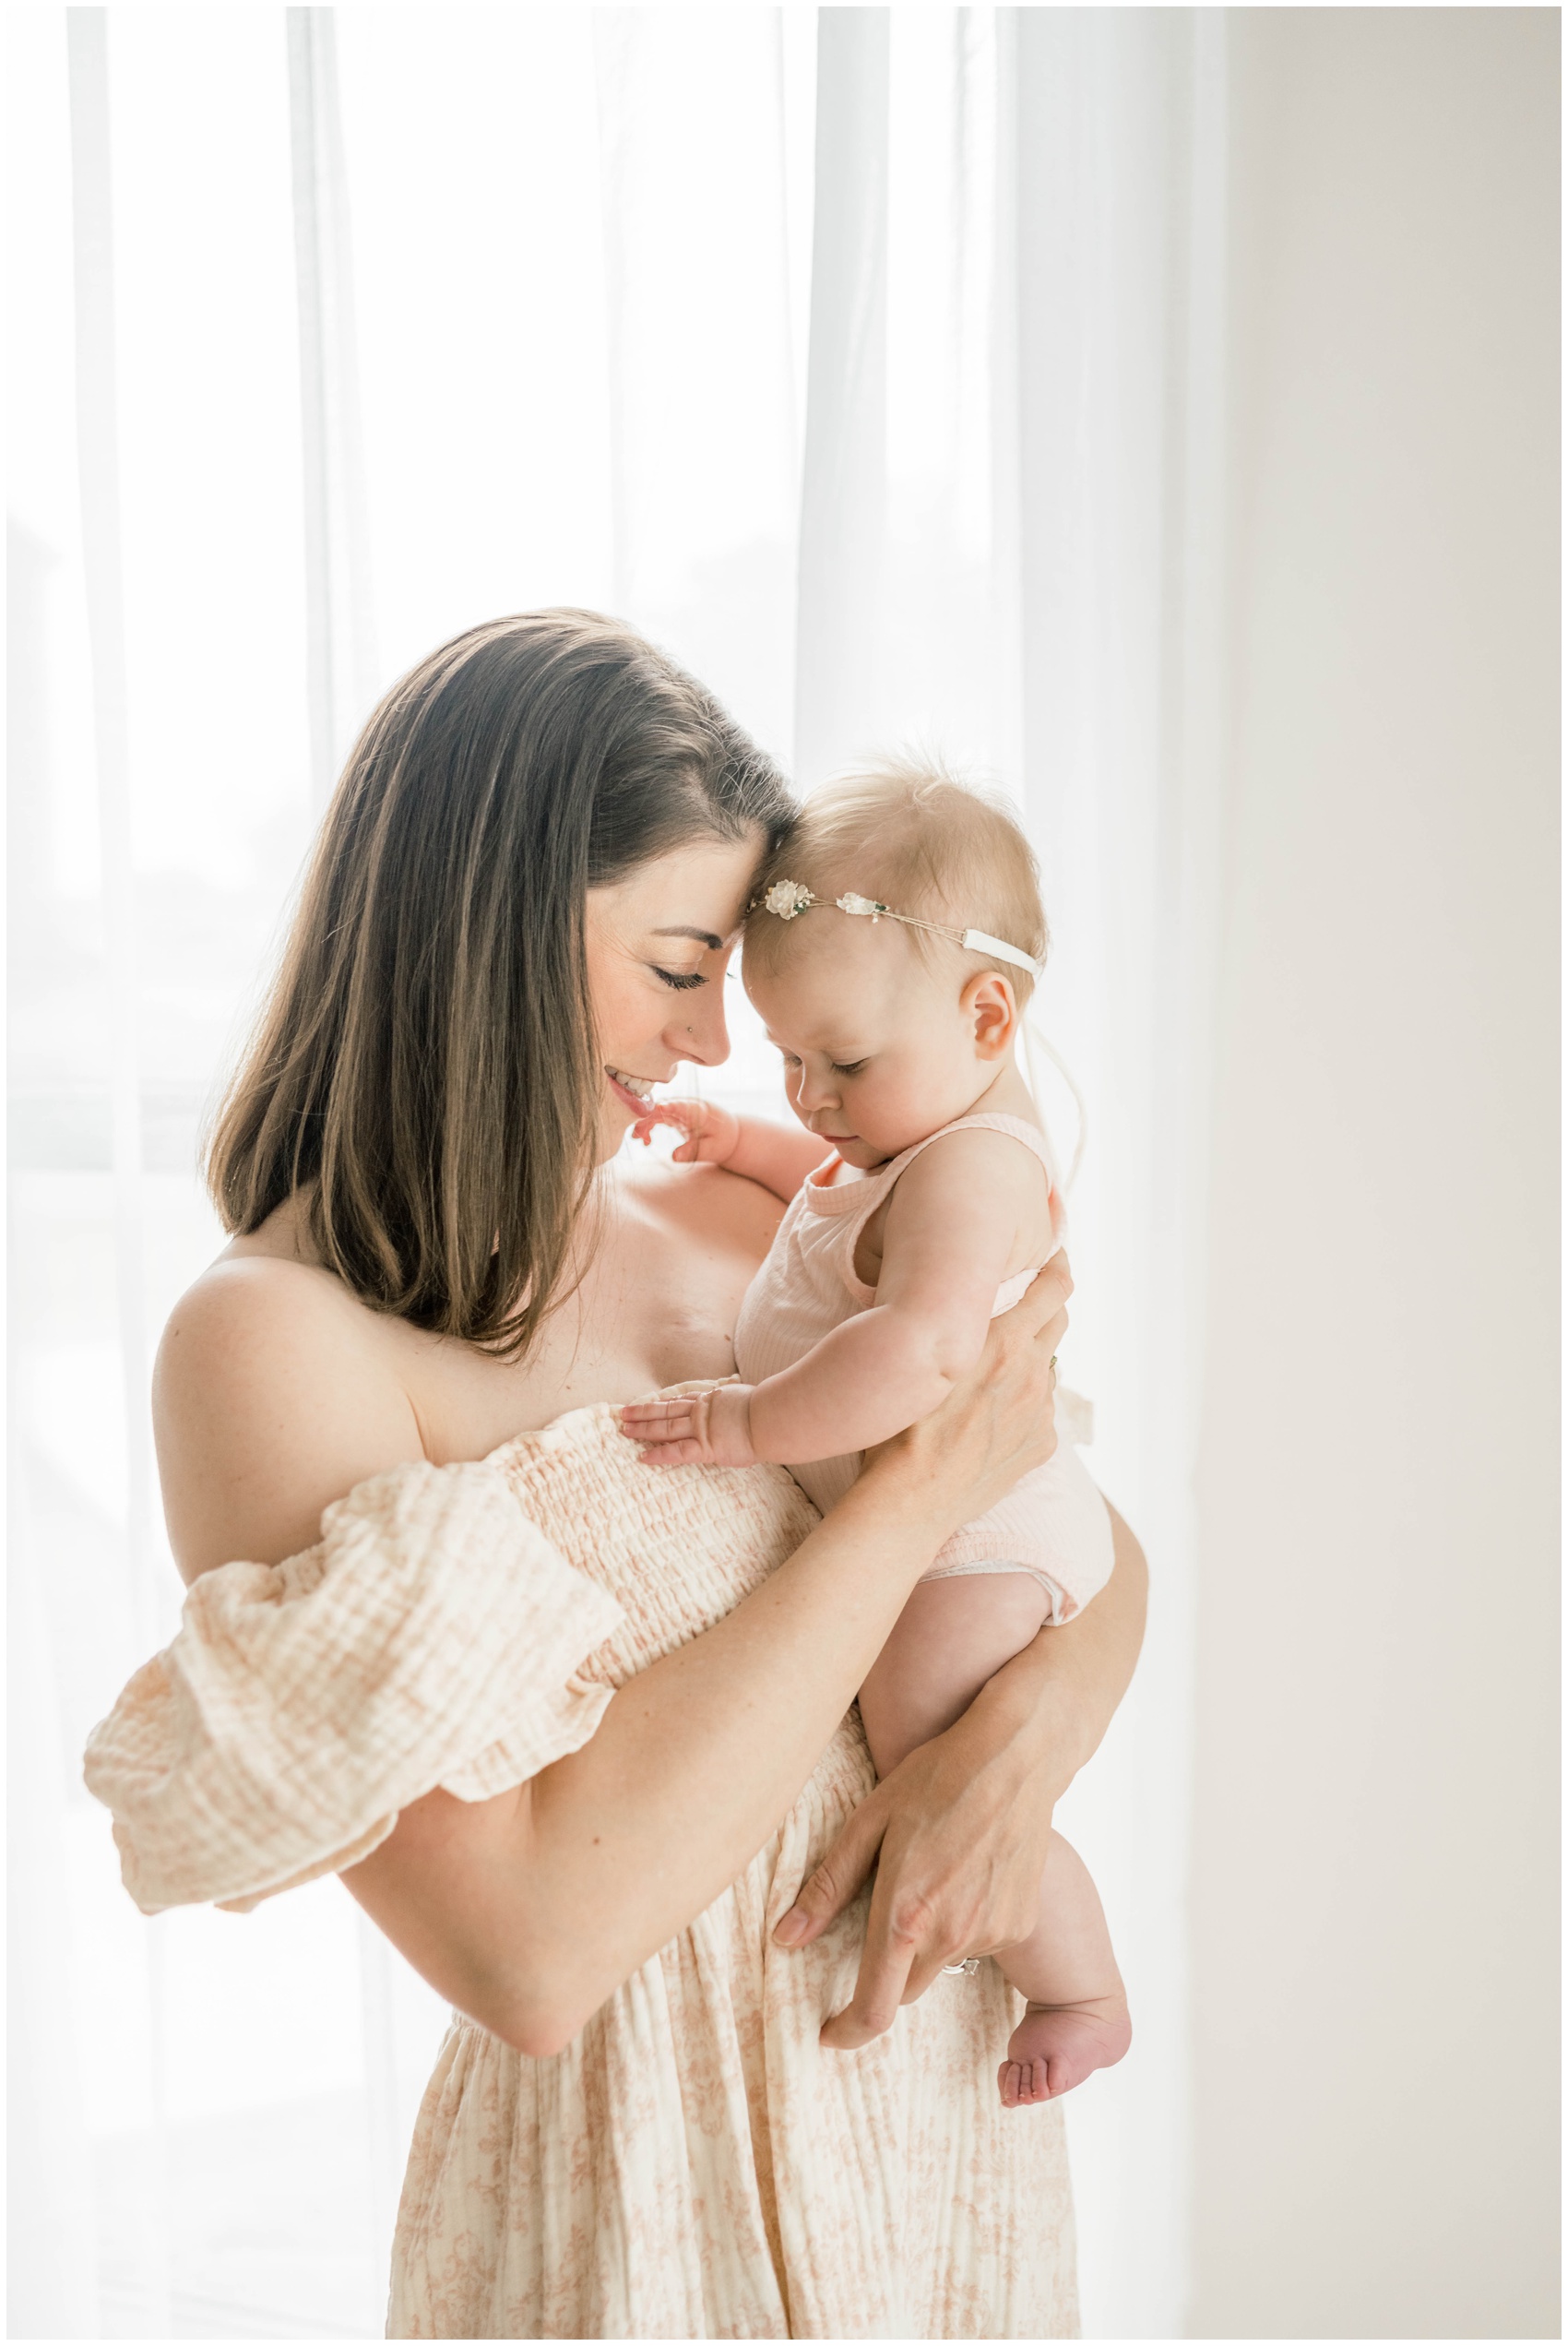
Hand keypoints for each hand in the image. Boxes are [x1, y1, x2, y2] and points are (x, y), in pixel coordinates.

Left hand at [619, 1382, 758, 1467]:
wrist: (772, 1417)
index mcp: (714, 1398)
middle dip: (644, 1412)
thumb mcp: (750, 1398)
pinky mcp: (705, 1447)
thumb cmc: (771, 1409)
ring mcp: (702, 1428)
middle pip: (666, 1410)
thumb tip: (746, 1404)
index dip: (665, 1401)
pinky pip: (677, 1452)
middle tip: (624, 1413)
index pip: (684, 1400)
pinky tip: (642, 1457)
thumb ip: (741, 1402)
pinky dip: (659, 1454)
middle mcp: (703, 1410)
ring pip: (665, 1427)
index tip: (651, 1402)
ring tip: (624, 1429)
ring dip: (643, 1428)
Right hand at [631, 1095, 740, 1164]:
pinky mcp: (676, 1115)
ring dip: (645, 1123)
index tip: (656, 1109)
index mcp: (699, 1110)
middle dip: (647, 1118)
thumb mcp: (712, 1150)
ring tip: (640, 1140)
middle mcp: (687, 1106)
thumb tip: (674, 1157)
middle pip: (663, 1106)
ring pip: (657, 1111)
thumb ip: (693, 1152)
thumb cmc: (723, 1141)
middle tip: (638, 1136)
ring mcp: (680, 1109)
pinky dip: (649, 1126)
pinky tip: (646, 1141)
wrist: (730, 1135)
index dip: (668, 1106)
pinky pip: (658, 1116)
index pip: (681, 1105)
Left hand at [774, 1675, 1060, 2045]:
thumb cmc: (933, 1779)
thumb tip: (784, 1941)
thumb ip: (826, 1888)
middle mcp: (951, 1935)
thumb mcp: (867, 1823)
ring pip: (943, 1964)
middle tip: (881, 1917)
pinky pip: (979, 1942)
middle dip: (884, 1974)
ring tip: (930, 1876)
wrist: (1013, 1756)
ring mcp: (990, 1933)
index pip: (873, 2009)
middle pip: (905, 1989)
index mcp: (904, 1915)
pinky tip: (965, 1872)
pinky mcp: (1018, 1924)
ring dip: (926, 1942)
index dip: (847, 2032)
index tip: (829, 2034)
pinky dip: (963, 1923)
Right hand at [860, 1252, 1071, 1535]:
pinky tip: (990, 1419)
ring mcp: (1041, 1413)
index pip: (1054, 1288)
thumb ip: (950, 1326)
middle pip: (1060, 1322)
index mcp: (1005, 1341)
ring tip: (994, 1372)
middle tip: (1026, 1301)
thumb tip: (954, 1302)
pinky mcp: (1041, 1447)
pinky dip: (1023, 1406)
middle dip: (1047, 1306)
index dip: (1059, 1265)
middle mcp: (1033, 1373)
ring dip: (1029, 1361)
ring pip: (1048, 1369)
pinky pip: (1040, 1413)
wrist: (910, 1499)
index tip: (1055, 1255)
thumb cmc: (898, 1423)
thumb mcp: (922, 1356)